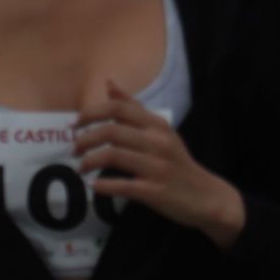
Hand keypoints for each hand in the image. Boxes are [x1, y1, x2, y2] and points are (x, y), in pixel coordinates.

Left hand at [75, 80, 244, 250]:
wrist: (204, 195)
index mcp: (158, 125)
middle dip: (86, 139)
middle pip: (111, 132)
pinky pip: (122, 185)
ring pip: (113, 156)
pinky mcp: (154, 191)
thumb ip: (134, 108)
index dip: (92, 113)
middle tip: (74, 149)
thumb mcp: (161, 130)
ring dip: (89, 161)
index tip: (75, 124)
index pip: (119, 109)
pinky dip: (103, 186)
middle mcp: (158, 142)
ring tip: (81, 167)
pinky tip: (94, 187)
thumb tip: (109, 84)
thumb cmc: (177, 161)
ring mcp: (156, 167)